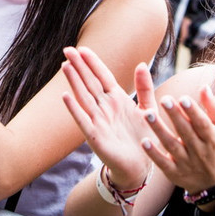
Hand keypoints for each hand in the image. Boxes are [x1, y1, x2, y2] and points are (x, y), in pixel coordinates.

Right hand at [61, 46, 153, 189]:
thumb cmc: (143, 137)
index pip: (102, 76)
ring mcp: (98, 121)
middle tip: (67, 49)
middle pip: (90, 83)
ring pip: (84, 97)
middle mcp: (104, 107)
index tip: (82, 48)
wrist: (141, 166)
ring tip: (65, 66)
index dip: (92, 62)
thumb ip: (144, 88)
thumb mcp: (149, 109)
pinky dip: (74, 109)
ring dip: (74, 82)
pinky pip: (83, 120)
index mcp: (117, 99)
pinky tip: (65, 96)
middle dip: (79, 66)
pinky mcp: (95, 137)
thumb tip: (141, 64)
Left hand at [141, 84, 214, 194]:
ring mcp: (186, 163)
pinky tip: (144, 141)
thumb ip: (213, 107)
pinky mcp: (174, 173)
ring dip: (159, 130)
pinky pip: (163, 163)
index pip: (202, 124)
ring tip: (147, 113)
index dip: (193, 111)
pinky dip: (154, 154)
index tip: (183, 97)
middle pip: (186, 132)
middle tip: (164, 99)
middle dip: (175, 116)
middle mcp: (199, 151)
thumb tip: (204, 87)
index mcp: (212, 138)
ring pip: (172, 146)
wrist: (213, 182)